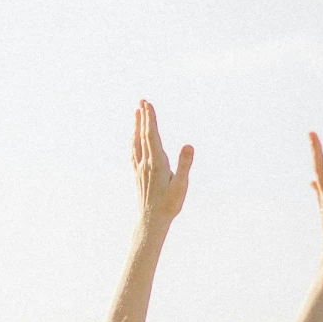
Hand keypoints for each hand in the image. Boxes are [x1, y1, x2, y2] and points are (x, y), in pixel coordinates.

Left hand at [132, 100, 191, 224]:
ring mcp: (140, 168)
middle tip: (142, 101)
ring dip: (136, 126)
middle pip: (142, 135)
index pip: (151, 135)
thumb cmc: (169, 204)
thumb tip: (189, 145)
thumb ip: (185, 164)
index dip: (150, 119)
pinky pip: (134, 151)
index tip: (147, 105)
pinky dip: (134, 139)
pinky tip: (134, 138)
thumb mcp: (181, 185)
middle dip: (142, 117)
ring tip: (136, 113)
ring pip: (136, 142)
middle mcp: (145, 162)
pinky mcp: (138, 173)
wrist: (152, 220)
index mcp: (157, 162)